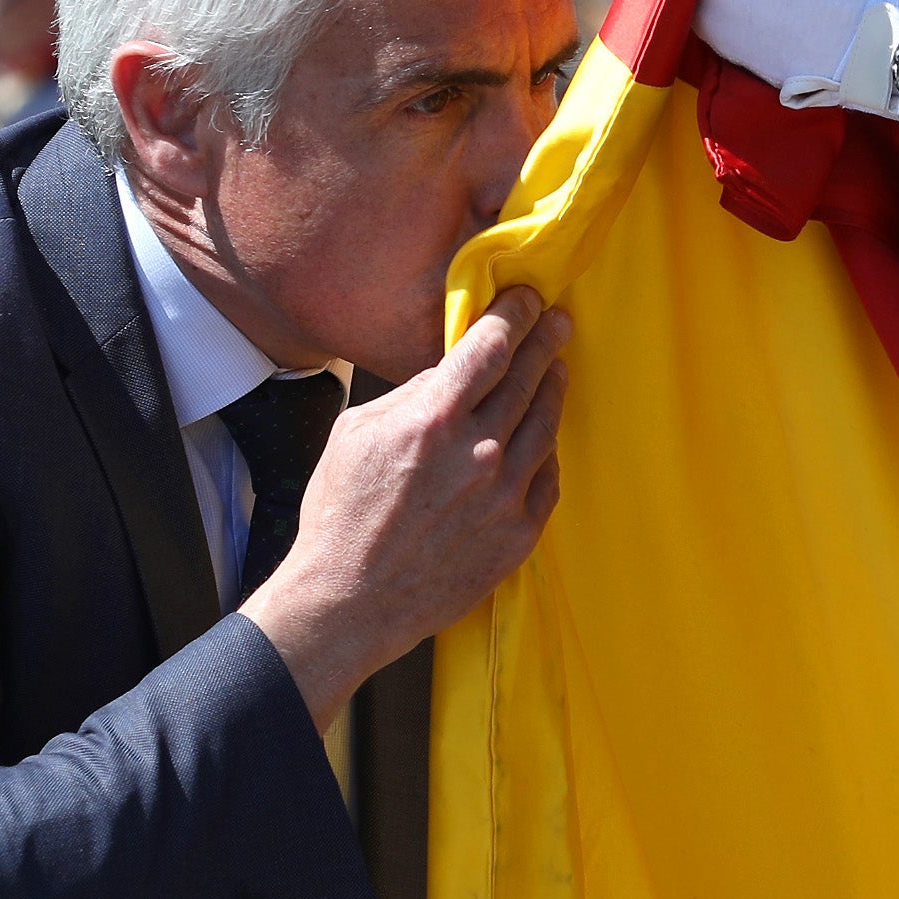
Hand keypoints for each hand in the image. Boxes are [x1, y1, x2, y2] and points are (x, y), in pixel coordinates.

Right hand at [241, 288, 569, 721]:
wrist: (350, 600)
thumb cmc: (341, 514)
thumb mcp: (357, 433)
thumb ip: (411, 395)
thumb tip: (449, 373)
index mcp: (433, 418)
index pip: (491, 347)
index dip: (514, 315)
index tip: (527, 299)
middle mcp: (479, 451)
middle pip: (528, 378)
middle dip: (545, 341)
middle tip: (557, 322)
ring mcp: (505, 495)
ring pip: (545, 425)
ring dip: (553, 390)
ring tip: (557, 370)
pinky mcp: (519, 534)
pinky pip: (546, 479)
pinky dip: (545, 453)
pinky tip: (542, 439)